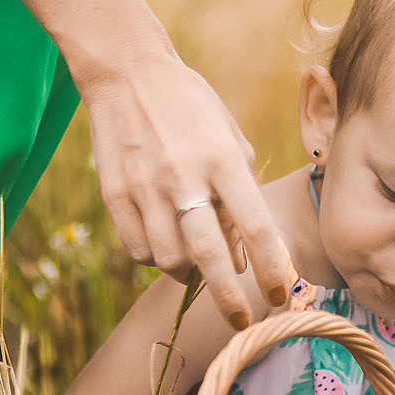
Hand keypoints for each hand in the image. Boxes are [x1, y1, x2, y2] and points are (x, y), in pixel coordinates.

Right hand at [75, 50, 292, 328]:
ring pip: (169, 260)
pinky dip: (155, 258)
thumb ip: (240, 192)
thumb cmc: (191, 107)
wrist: (127, 73)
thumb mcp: (229, 136)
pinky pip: (139, 249)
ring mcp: (145, 187)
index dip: (270, 271)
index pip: (255, 228)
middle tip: (241, 321)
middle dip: (229, 299)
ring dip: (188, 273)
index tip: (280, 296)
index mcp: (223, 159)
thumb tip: (242, 254)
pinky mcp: (114, 194)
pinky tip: (165, 243)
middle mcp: (184, 176)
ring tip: (196, 263)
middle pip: (210, 256)